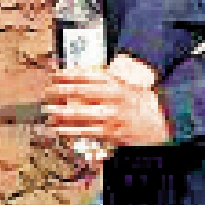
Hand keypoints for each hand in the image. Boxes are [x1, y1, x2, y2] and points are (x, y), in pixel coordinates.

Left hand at [45, 61, 170, 149]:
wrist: (157, 124)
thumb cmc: (138, 102)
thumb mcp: (126, 83)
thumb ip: (108, 76)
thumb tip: (84, 71)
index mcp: (116, 82)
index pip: (86, 75)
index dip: (67, 74)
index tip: (54, 75)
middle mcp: (113, 97)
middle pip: (80, 92)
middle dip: (60, 92)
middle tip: (46, 92)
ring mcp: (112, 116)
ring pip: (80, 113)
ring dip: (61, 113)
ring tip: (48, 111)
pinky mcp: (111, 133)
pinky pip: (86, 131)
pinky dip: (70, 130)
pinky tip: (59, 129)